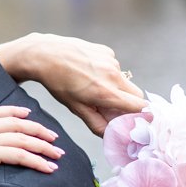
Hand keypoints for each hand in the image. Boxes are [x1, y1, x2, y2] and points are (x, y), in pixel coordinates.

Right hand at [0, 105, 64, 186]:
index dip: (16, 112)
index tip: (29, 115)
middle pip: (16, 124)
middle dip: (38, 129)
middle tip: (54, 137)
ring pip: (22, 138)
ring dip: (43, 146)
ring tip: (58, 155)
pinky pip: (19, 154)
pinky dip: (37, 161)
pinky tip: (47, 168)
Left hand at [5, 33, 143, 136]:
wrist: (45, 54)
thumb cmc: (59, 84)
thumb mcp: (76, 108)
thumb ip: (97, 124)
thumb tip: (111, 136)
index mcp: (106, 93)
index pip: (139, 106)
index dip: (139, 114)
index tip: (133, 118)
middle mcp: (113, 75)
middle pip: (136, 94)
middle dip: (129, 102)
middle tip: (112, 105)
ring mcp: (111, 61)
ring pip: (124, 80)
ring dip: (116, 86)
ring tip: (92, 84)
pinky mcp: (106, 51)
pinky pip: (114, 66)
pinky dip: (107, 71)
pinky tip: (89, 70)